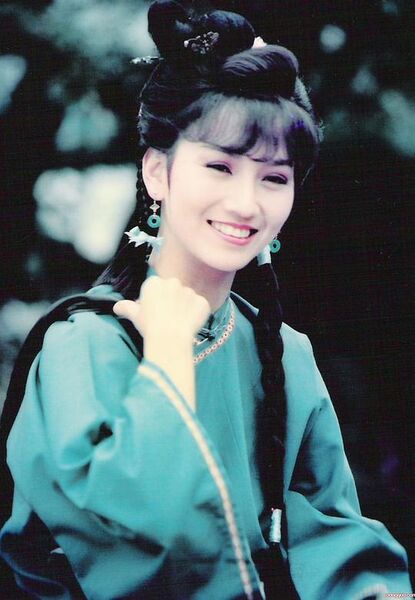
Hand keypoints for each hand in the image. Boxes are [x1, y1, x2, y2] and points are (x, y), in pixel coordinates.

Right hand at [114, 276, 210, 410]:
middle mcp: (173, 282)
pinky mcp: (202, 302)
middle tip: (167, 318)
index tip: (154, 312)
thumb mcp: (135, 316)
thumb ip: (126, 307)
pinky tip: (189, 325)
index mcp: (155, 282)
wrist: (169, 338)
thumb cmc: (149, 326)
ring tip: (178, 323)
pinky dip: (196, 314)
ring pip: (187, 298)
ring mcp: (190, 292)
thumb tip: (116, 307)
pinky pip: (200, 307)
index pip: (156, 287)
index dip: (155, 300)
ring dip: (184, 307)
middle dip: (171, 301)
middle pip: (172, 290)